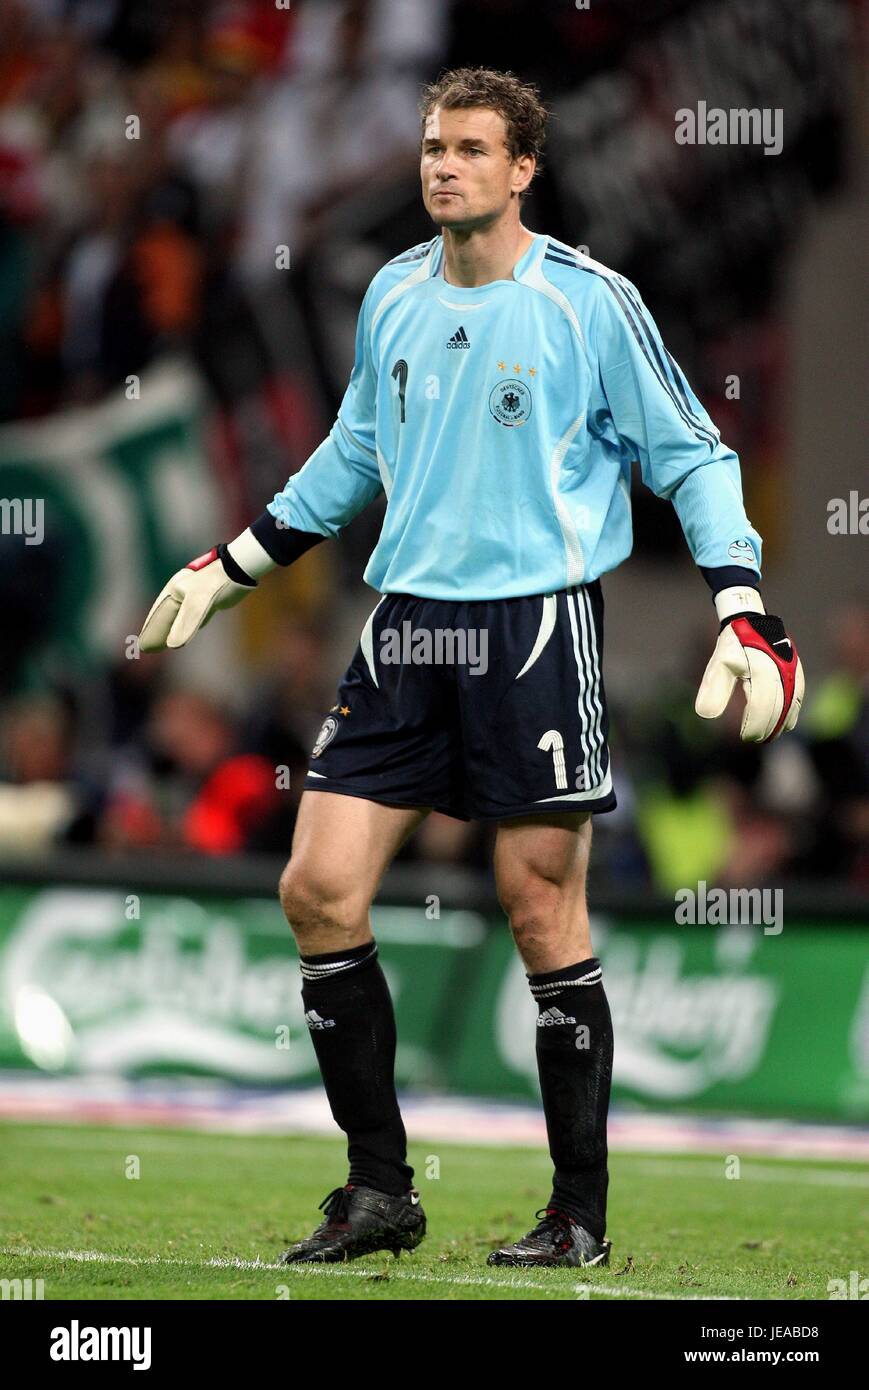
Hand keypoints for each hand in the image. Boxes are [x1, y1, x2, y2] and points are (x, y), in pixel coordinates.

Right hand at [138, 529, 273, 651]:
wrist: (241, 567)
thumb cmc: (219, 582)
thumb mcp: (200, 604)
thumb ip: (186, 624)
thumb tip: (172, 645)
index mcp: (174, 590)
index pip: (158, 615)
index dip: (151, 631)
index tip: (143, 647)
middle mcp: (181, 592)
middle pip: (165, 617)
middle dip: (157, 632)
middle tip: (148, 649)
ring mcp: (194, 595)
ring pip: (178, 617)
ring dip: (171, 630)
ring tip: (162, 644)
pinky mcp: (208, 599)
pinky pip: (192, 616)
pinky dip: (186, 626)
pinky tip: (186, 632)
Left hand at [695, 587, 804, 742]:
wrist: (752, 622)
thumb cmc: (733, 646)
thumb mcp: (718, 664)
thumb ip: (713, 689)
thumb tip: (706, 715)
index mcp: (762, 667)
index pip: (762, 705)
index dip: (754, 725)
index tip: (744, 737)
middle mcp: (782, 670)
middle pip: (778, 709)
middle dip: (766, 728)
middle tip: (752, 740)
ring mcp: (794, 671)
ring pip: (792, 707)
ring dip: (779, 724)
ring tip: (765, 736)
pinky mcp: (798, 673)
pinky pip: (799, 700)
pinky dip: (790, 715)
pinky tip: (780, 725)